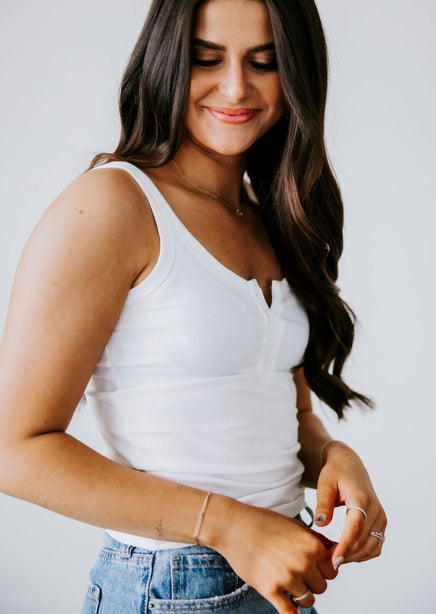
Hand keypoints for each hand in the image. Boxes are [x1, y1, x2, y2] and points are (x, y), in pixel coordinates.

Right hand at [214, 500, 337, 613]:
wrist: (235, 526)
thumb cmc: (264, 523)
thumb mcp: (296, 525)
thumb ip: (317, 541)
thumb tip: (336, 553)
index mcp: (313, 546)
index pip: (333, 571)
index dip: (323, 570)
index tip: (313, 567)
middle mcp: (304, 562)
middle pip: (322, 587)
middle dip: (312, 583)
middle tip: (296, 573)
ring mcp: (288, 577)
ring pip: (308, 600)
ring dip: (300, 595)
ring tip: (287, 582)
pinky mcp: (271, 589)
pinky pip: (290, 612)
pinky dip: (291, 613)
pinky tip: (286, 604)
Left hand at [314, 441, 386, 567]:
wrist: (349, 465)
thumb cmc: (335, 473)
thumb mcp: (325, 484)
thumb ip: (323, 504)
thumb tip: (320, 524)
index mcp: (361, 499)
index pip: (355, 529)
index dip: (345, 547)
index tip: (334, 561)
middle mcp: (375, 510)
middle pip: (363, 542)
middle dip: (346, 555)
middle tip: (327, 562)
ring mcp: (381, 517)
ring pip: (372, 547)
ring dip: (355, 557)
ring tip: (335, 558)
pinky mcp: (381, 522)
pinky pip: (376, 545)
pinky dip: (363, 554)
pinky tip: (347, 553)